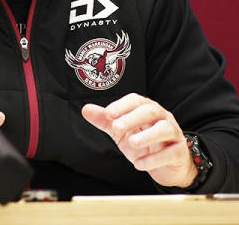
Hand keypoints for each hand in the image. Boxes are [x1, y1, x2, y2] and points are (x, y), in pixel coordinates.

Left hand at [82, 93, 196, 187]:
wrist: (166, 166)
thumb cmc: (143, 143)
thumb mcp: (121, 131)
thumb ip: (104, 121)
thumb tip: (86, 109)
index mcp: (146, 109)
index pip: (136, 101)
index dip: (122, 105)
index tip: (108, 114)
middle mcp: (162, 118)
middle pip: (150, 111)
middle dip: (132, 118)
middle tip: (116, 127)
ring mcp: (173, 134)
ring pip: (164, 129)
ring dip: (147, 135)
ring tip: (132, 143)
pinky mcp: (180, 152)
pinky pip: (170, 153)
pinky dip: (154, 159)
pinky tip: (139, 164)